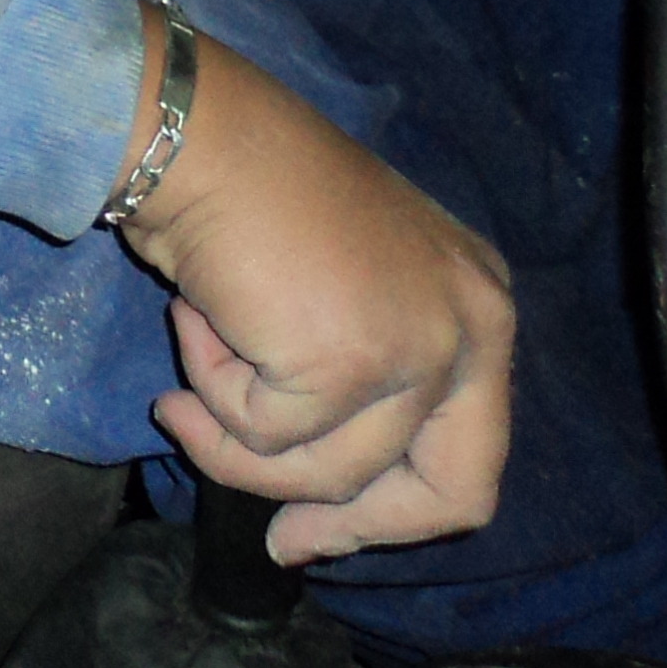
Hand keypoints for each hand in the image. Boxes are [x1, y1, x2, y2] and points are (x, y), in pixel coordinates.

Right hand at [113, 12, 516, 561]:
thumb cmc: (249, 187)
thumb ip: (358, 378)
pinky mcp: (353, 362)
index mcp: (477, 303)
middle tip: (278, 535)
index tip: (308, 528)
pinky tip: (193, 319)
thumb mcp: (341, 285)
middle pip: (452, 492)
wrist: (197, 132)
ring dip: (238, 435)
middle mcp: (472, 325)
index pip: (470, 451)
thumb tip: (310, 500)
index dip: (391, 509)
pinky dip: (211, 390)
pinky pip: (267, 435)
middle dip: (352, 524)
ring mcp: (421, 345)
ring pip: (334, 472)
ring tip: (188, 364)